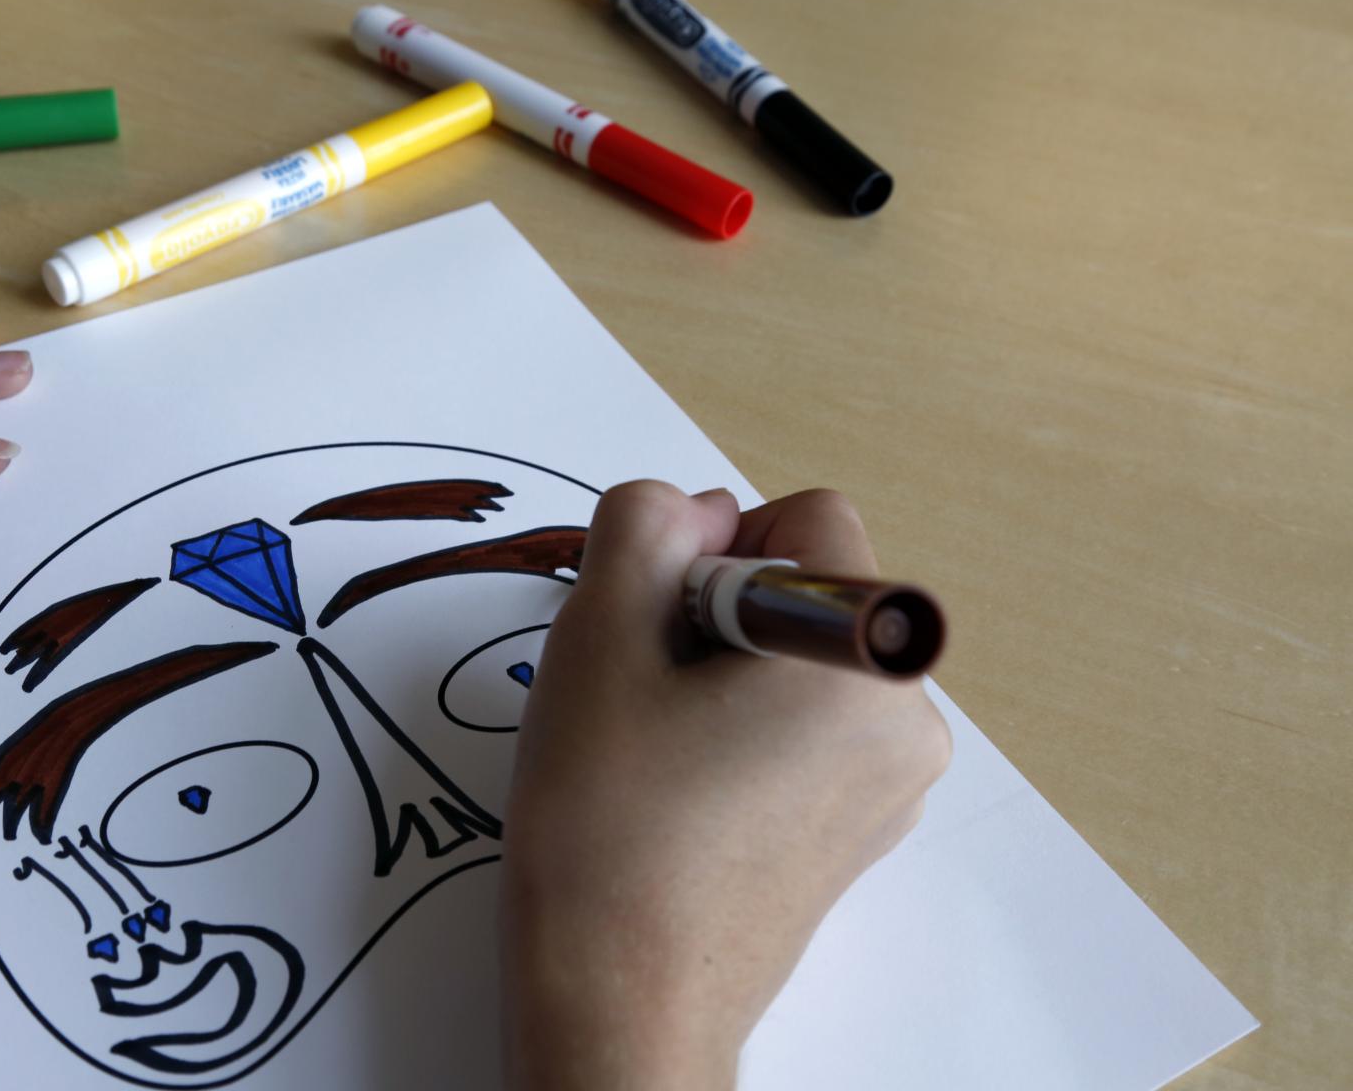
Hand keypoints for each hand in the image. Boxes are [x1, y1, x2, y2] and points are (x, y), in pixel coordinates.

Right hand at [501, 484, 952, 1089]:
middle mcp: (909, 715)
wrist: (622, 997)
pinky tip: (690, 791)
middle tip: (651, 698)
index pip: (807, 521)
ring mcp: (895, 782)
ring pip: (804, 658)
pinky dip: (752, 731)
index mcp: (868, 658)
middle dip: (722, 615)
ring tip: (665, 752)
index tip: (663, 632)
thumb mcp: (598, 635)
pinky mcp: (866, 827)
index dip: (715, 554)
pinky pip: (813, 727)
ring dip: (731, 674)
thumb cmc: (608, 826)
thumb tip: (698, 511)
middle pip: (810, 590)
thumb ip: (645, 524)